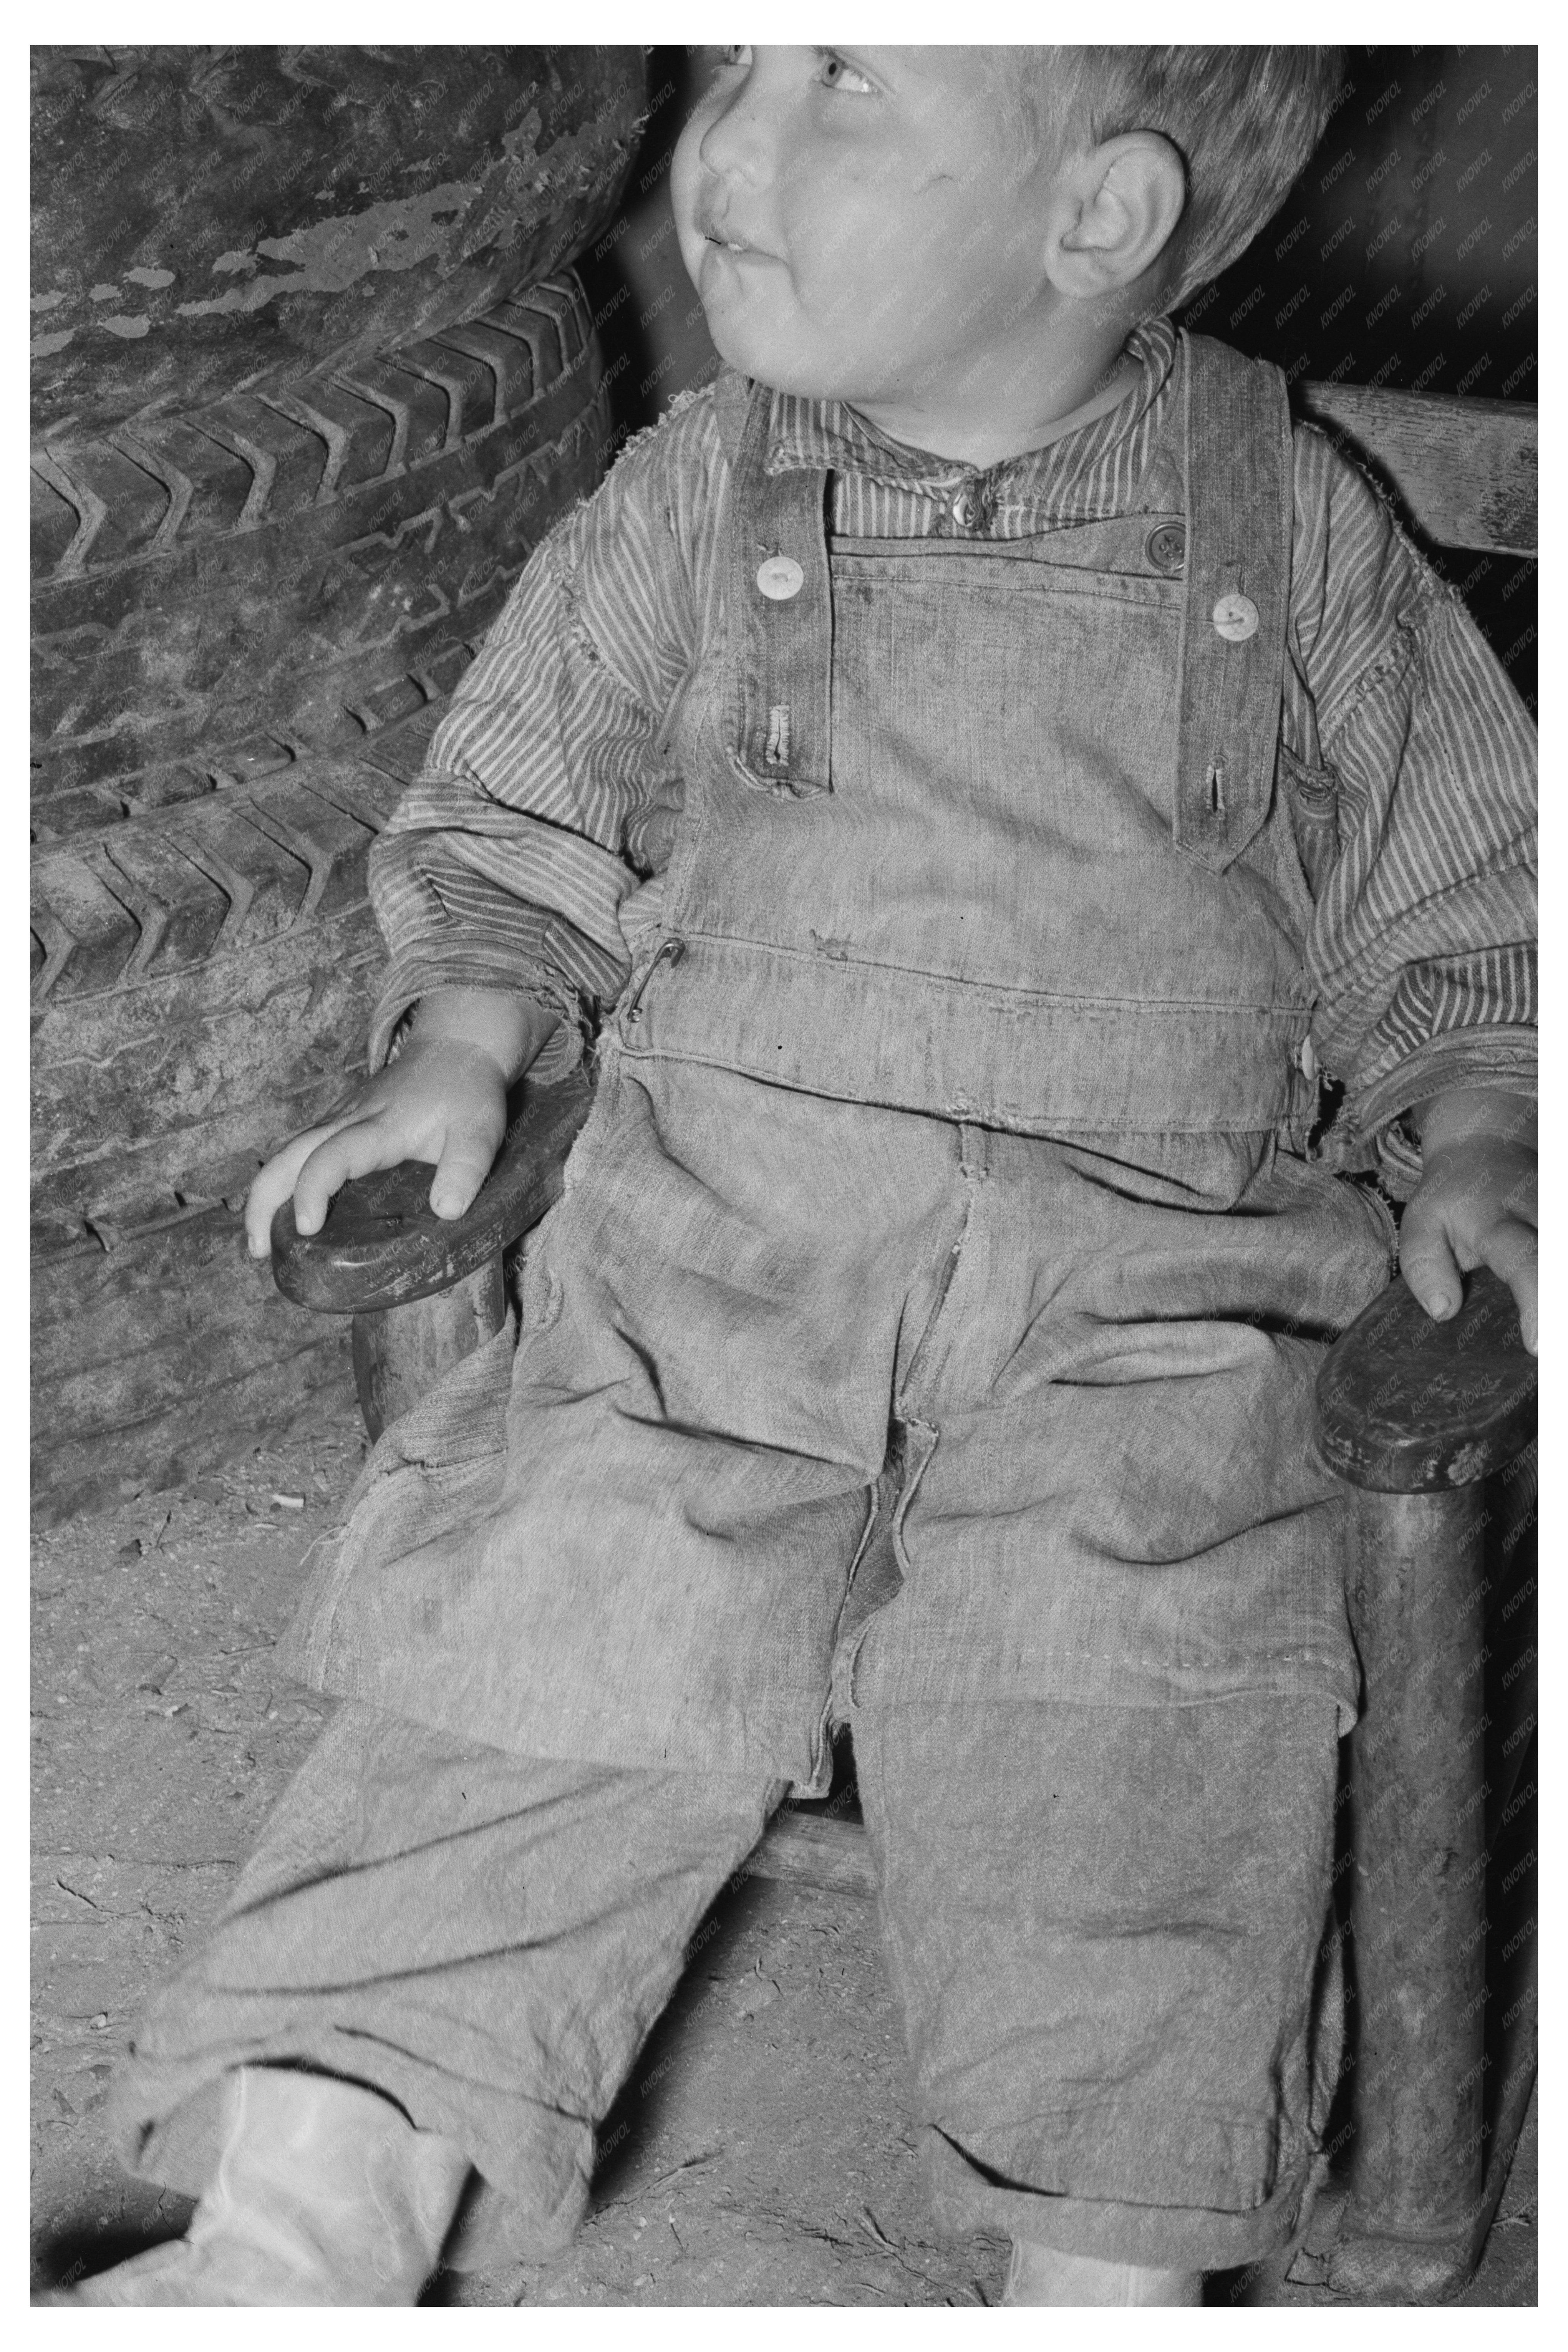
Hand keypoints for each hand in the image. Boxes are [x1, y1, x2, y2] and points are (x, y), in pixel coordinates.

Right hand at [243, 990, 557, 1259]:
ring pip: (287, 1152)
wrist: (456, 1048)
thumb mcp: (481, 1131)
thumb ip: (467, 1168)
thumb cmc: (467, 1094)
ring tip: (262, 1244)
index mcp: (379, 1126)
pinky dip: (283, 1181)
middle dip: (263, 1201)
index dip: (313, 1190)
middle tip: (258, 1250)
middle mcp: (347, 1120)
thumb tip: (447, 1211)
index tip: (306, 1227)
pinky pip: (300, 1151)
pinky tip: (287, 1213)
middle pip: (287, 1156)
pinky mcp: (339, 1122)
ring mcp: (338, 1119)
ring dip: (267, 1194)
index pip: (331, 1156)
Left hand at [1399, 1087, 1537, 1352]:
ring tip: (1549, 1355)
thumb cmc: (1450, 1198)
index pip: (1526, 1262)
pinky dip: (1556, 1298)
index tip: (1539, 1346)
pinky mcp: (1563, 1231)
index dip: (1538, 1304)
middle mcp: (1545, 1220)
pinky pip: (1562, 1264)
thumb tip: (1443, 1310)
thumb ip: (1425, 1266)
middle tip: (1552, 1359)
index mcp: (1501, 1222)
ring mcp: (1561, 1223)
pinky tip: (1547, 1325)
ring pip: (1565, 1263)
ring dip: (1558, 1305)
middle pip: (1562, 1265)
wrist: (1486, 1146)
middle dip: (1558, 1309)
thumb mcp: (1420, 1223)